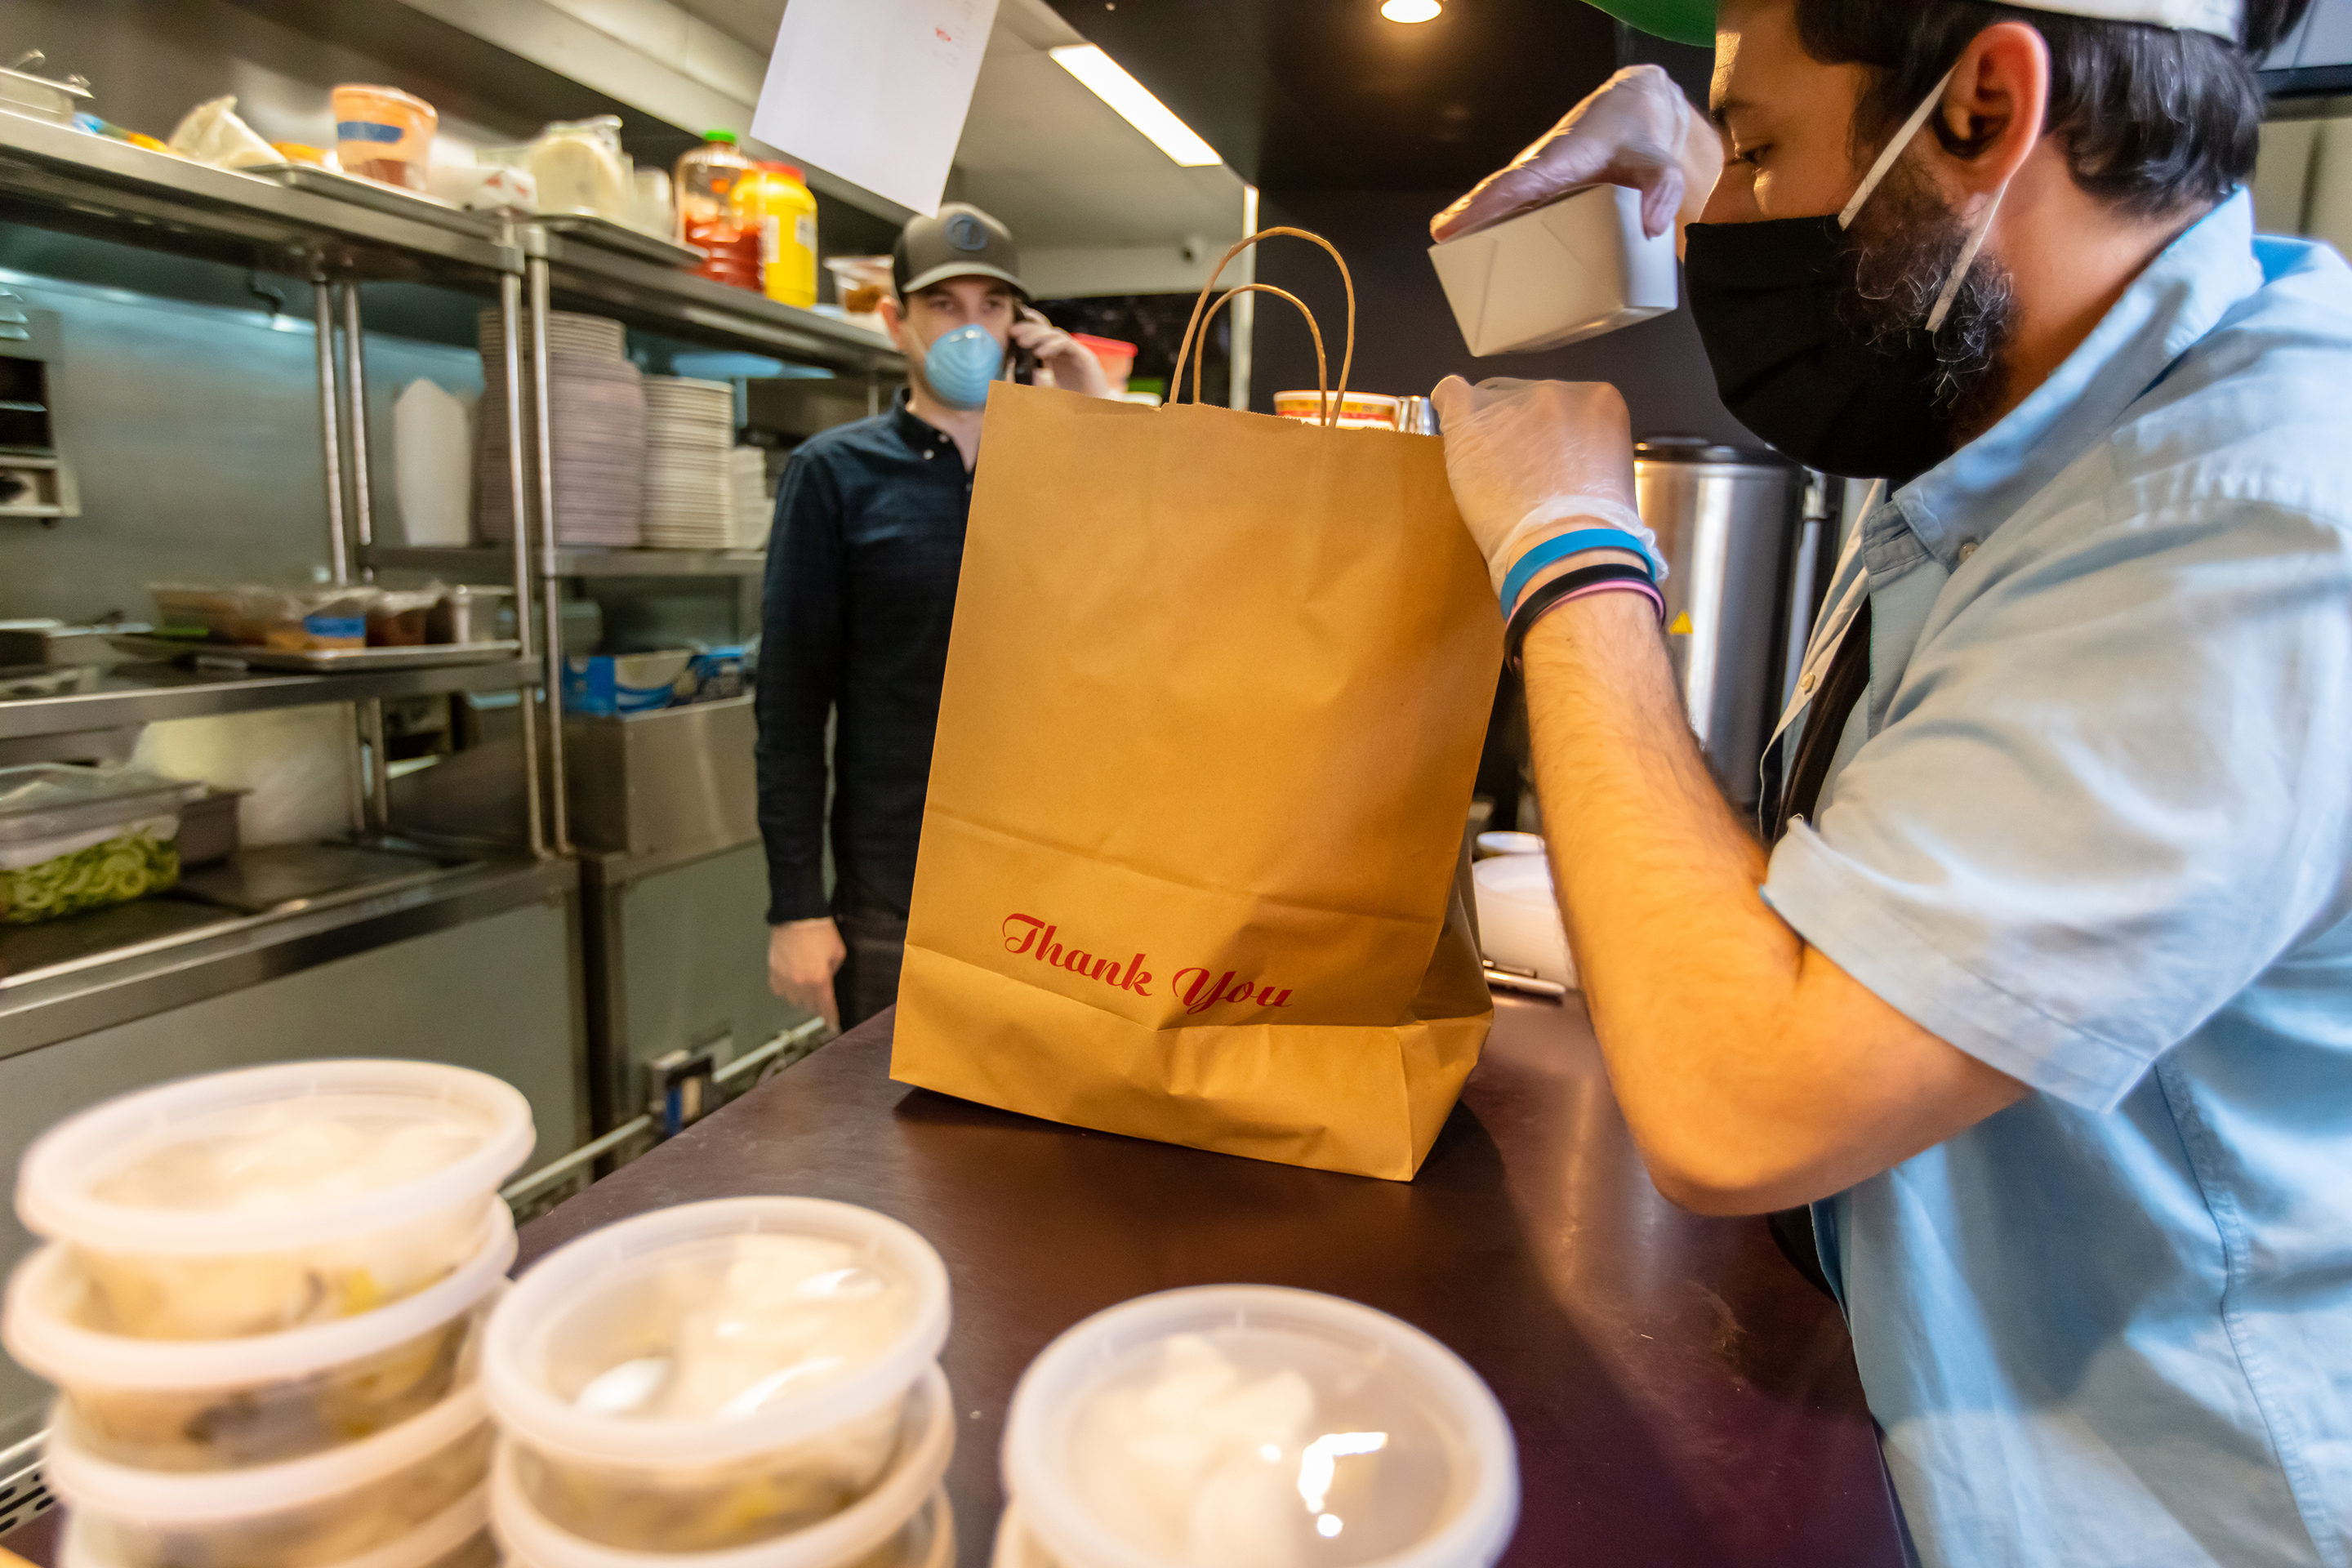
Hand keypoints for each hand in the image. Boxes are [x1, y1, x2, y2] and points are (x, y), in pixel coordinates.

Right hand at [768, 917, 844, 1031]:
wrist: (797, 916)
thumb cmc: (818, 931)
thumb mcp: (838, 951)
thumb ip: (834, 969)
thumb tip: (828, 975)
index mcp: (820, 980)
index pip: (826, 1006)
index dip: (830, 1017)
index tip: (832, 1024)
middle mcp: (801, 983)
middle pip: (809, 1005)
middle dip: (817, 1004)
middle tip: (820, 998)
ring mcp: (785, 978)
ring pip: (793, 999)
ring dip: (801, 997)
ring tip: (806, 987)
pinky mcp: (774, 971)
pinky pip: (779, 989)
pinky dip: (785, 989)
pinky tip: (791, 983)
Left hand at [1009, 308, 1113, 397]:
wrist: (1095, 414)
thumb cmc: (1071, 404)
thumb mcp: (1045, 389)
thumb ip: (1033, 379)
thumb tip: (1013, 369)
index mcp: (1057, 356)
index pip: (1043, 334)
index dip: (1028, 327)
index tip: (1011, 329)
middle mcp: (1067, 352)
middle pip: (1048, 331)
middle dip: (1029, 329)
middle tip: (1012, 332)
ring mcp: (1077, 353)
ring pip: (1056, 335)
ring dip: (1038, 336)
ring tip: (1023, 343)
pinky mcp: (1086, 358)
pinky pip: (1068, 345)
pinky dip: (1052, 346)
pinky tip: (1039, 353)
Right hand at [1430, 65, 1723, 243]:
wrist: (1634, 110)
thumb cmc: (1638, 133)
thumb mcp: (1660, 159)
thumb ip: (1663, 187)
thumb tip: (1653, 228)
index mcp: (1559, 160)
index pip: (1514, 185)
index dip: (1481, 207)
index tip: (1449, 227)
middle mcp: (1540, 171)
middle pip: (1496, 198)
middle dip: (1468, 221)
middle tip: (1443, 248)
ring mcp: (1539, 184)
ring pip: (1500, 205)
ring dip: (1474, 229)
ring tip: (1455, 264)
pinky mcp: (1543, 193)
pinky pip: (1513, 211)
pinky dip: (1494, 230)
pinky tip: (1485, 259)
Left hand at [1431, 376, 1658, 604]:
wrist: (1566, 549)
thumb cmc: (1595, 531)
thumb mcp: (1612, 476)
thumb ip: (1587, 452)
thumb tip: (1562, 457)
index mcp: (1600, 400)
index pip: (1563, 402)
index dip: (1548, 434)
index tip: (1544, 462)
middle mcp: (1558, 390)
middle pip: (1524, 398)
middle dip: (1518, 431)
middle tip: (1517, 477)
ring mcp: (1515, 400)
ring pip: (1488, 402)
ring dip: (1487, 434)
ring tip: (1492, 479)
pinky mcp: (1473, 416)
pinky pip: (1450, 394)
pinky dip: (1450, 412)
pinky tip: (1456, 436)